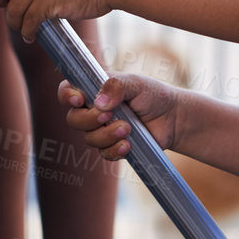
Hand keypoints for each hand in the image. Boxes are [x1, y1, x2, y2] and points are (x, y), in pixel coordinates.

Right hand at [59, 71, 180, 160]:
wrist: (172, 119)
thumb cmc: (152, 95)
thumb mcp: (136, 84)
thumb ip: (117, 87)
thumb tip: (99, 102)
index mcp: (92, 89)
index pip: (67, 92)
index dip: (66, 97)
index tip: (79, 100)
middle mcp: (92, 111)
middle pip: (73, 120)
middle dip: (89, 120)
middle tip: (110, 115)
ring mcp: (101, 131)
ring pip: (89, 139)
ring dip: (106, 135)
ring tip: (128, 128)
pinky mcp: (112, 147)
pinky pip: (104, 154)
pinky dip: (115, 150)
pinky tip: (128, 144)